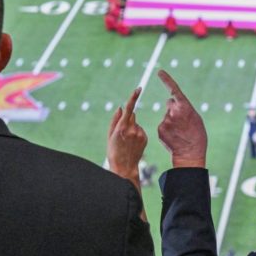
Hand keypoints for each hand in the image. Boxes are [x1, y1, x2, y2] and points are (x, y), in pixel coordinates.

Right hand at [107, 88, 147, 219]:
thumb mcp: (110, 135)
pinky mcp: (145, 138)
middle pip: (131, 116)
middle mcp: (132, 129)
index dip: (133, 97)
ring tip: (127, 142)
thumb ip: (115, 120)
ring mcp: (140, 134)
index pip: (129, 108)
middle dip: (127, 120)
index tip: (139, 88)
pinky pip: (140, 130)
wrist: (124, 167)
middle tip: (122, 134)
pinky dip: (137, 134)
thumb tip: (120, 107)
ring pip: (136, 124)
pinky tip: (133, 144)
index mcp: (122, 127)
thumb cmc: (113, 151)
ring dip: (132, 129)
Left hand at [157, 70, 207, 167]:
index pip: (173, 89)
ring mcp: (165, 121)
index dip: (166, 79)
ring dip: (171, 121)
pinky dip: (167, 129)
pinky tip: (174, 136)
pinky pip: (162, 125)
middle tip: (183, 122)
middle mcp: (173, 111)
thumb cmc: (197, 135)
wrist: (190, 153)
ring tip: (180, 132)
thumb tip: (169, 102)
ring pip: (166, 116)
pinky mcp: (159, 129)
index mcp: (184, 106)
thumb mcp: (195, 118)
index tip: (159, 72)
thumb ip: (183, 107)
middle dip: (174, 109)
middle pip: (170, 104)